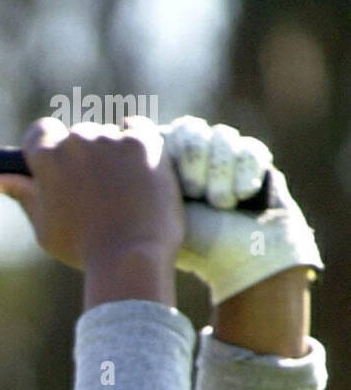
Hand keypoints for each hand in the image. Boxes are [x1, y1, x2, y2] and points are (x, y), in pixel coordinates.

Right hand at [0, 114, 185, 272]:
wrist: (127, 258)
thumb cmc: (81, 249)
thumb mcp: (44, 227)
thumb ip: (24, 196)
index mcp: (48, 158)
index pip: (39, 132)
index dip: (46, 147)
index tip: (56, 166)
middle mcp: (78, 139)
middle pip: (76, 137)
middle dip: (82, 158)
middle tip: (93, 194)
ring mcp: (112, 138)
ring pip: (107, 136)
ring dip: (110, 155)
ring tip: (120, 194)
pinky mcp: (143, 141)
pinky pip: (136, 129)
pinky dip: (135, 145)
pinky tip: (135, 169)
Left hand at [161, 115, 323, 303]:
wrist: (249, 260)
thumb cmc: (199, 246)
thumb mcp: (163, 212)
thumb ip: (146, 180)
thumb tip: (136, 139)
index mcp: (164, 173)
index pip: (164, 135)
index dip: (176, 153)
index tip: (180, 184)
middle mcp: (192, 163)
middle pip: (191, 129)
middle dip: (197, 160)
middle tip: (198, 193)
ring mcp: (223, 162)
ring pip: (222, 136)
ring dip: (221, 172)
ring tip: (222, 204)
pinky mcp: (253, 164)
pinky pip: (249, 148)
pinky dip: (245, 173)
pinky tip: (243, 196)